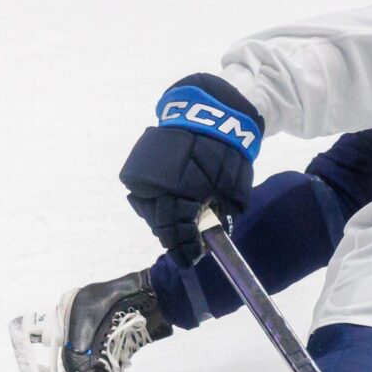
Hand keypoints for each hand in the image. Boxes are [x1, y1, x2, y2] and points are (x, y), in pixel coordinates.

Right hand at [119, 73, 262, 266]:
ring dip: (164, 218)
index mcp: (181, 195)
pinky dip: (157, 200)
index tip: (191, 259)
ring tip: (179, 223)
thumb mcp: (232, 187)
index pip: (178, 232)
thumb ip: (221, 211)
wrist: (208, 112)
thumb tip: (214, 229)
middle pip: (160, 223)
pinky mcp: (139, 166)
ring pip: (150, 208)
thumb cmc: (228, 152)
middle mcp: (157, 188)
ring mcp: (145, 176)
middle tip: (186, 244)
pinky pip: (146, 191)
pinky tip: (170, 203)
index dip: (185, 249)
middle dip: (174, 235)